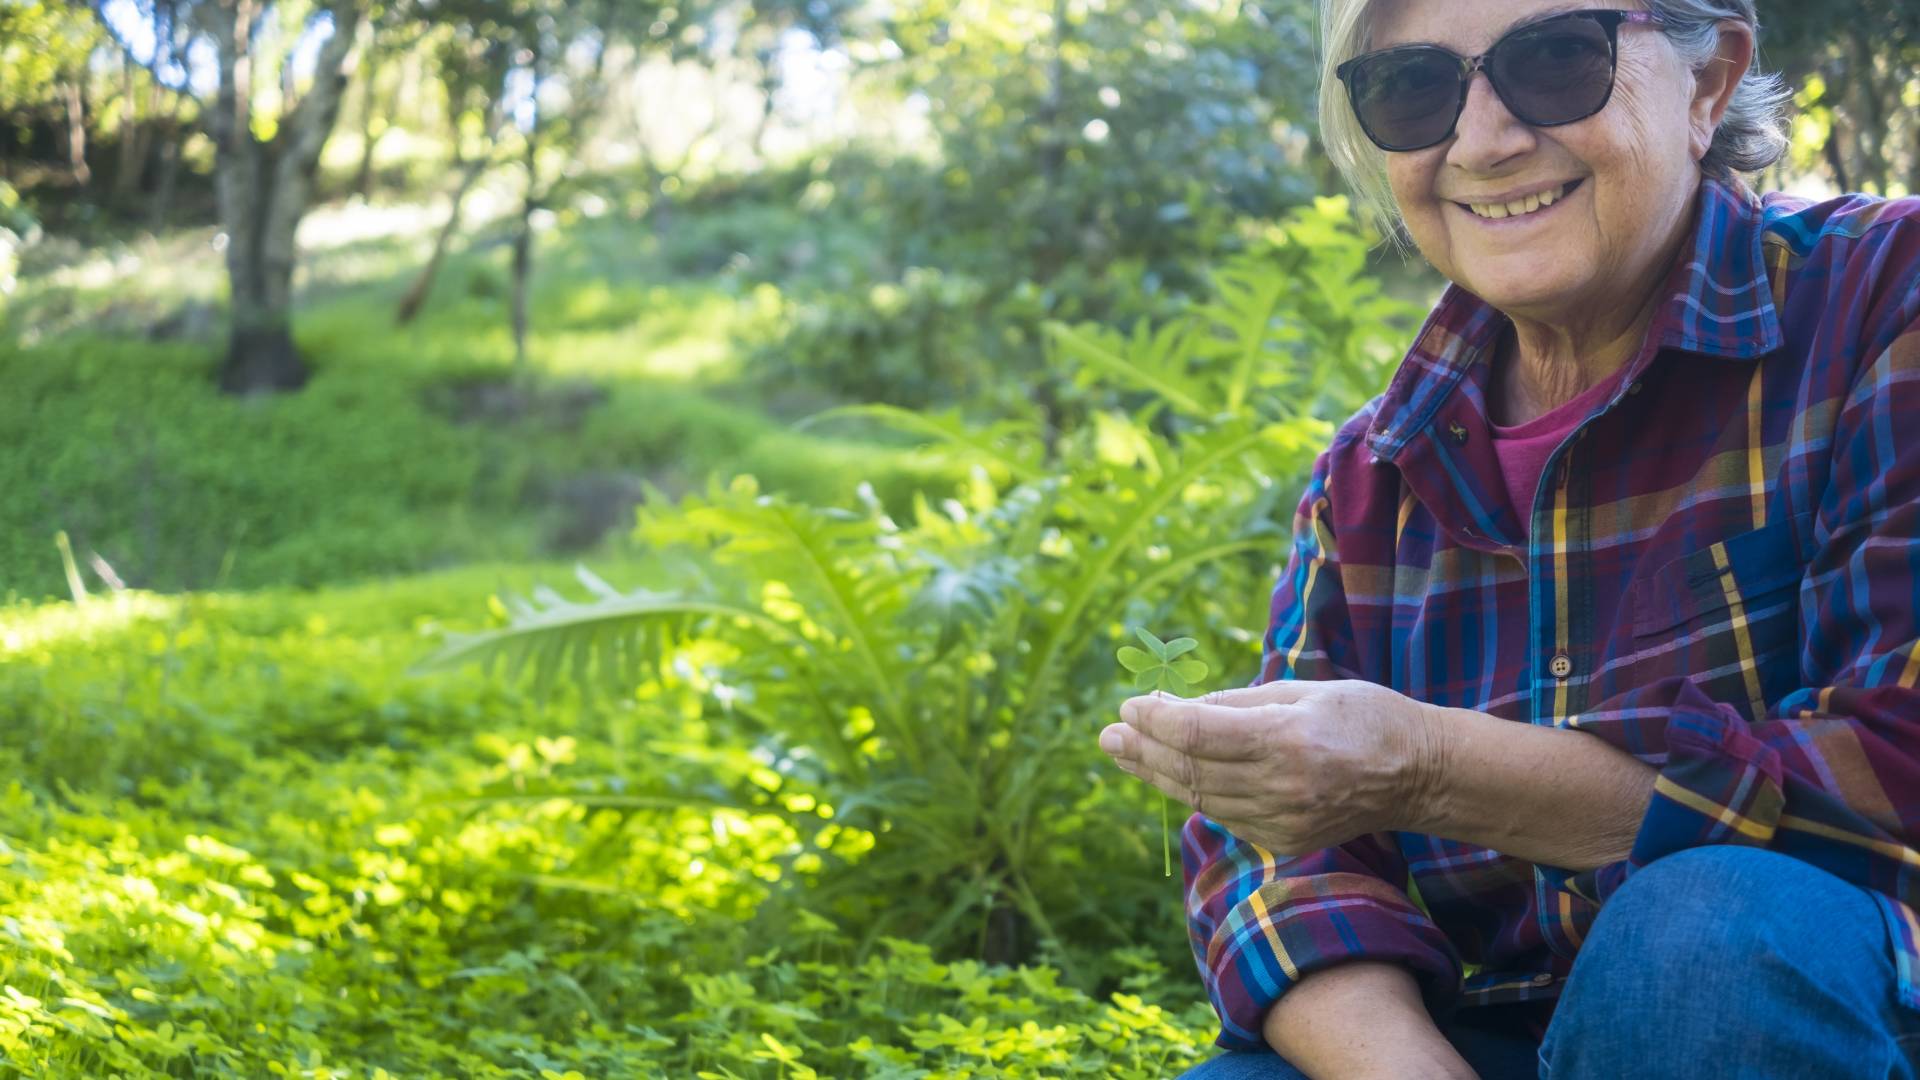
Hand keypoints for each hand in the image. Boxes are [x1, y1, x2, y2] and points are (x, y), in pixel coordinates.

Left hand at [1098, 680, 1443, 855]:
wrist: (1418, 774)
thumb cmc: (1362, 717)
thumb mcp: (1302, 690)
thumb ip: (1237, 702)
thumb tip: (1176, 707)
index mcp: (1287, 739)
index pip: (1199, 732)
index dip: (1156, 719)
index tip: (1128, 705)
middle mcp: (1282, 786)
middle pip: (1190, 770)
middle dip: (1142, 750)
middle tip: (1107, 735)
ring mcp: (1283, 821)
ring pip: (1201, 798)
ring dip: (1157, 774)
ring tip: (1125, 752)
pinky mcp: (1285, 842)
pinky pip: (1225, 816)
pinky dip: (1195, 794)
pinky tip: (1171, 774)